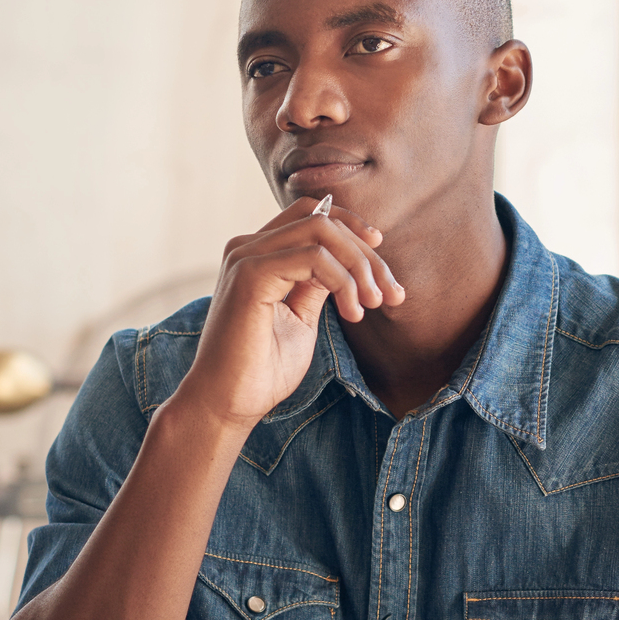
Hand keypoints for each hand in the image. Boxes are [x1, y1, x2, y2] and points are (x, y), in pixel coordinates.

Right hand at [172, 196, 405, 432]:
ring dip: (360, 266)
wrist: (226, 404)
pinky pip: (313, 257)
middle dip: (367, 255)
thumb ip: (317, 284)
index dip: (353, 229)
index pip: (312, 215)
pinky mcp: (250, 274)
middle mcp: (248, 247)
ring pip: (321, 230)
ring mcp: (246, 257)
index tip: (382, 266)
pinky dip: (343, 281)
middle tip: (392, 294)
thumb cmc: (261, 370)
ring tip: (373, 303)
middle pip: (323, 219)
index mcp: (258, 254)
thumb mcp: (301, 317)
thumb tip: (346, 262)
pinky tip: (352, 312)